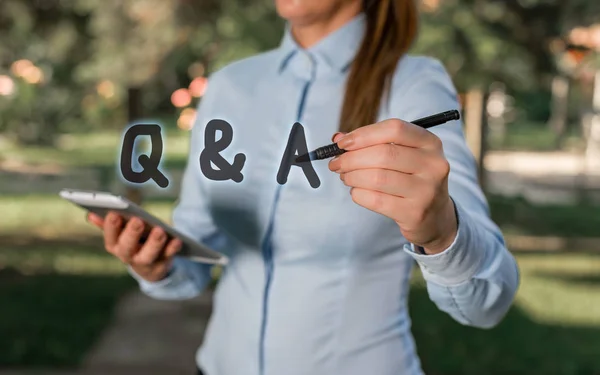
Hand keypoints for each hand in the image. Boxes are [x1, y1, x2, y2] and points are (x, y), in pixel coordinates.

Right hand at [87, 211, 181, 281]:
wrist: (150, 266)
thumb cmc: (134, 242)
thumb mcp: (121, 233)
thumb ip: (108, 224)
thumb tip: (90, 215)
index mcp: (115, 245)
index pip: (110, 237)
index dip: (111, 226)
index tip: (114, 213)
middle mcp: (127, 256)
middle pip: (127, 247)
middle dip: (131, 234)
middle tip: (138, 220)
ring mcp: (145, 263)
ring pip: (148, 256)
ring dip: (153, 243)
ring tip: (160, 230)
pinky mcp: (161, 266)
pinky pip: (168, 258)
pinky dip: (172, 249)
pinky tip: (177, 239)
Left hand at [328, 119, 457, 253]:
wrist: (435, 216)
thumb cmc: (411, 179)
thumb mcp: (402, 156)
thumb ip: (372, 143)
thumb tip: (338, 138)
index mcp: (430, 143)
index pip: (395, 129)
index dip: (364, 134)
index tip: (342, 143)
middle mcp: (433, 165)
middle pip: (383, 154)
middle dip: (351, 158)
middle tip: (336, 164)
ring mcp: (426, 191)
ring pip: (377, 178)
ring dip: (352, 176)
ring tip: (346, 177)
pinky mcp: (414, 213)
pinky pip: (376, 200)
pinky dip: (358, 194)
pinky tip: (357, 192)